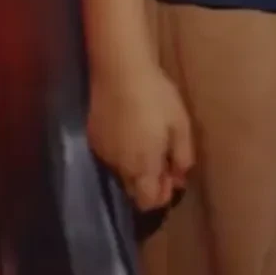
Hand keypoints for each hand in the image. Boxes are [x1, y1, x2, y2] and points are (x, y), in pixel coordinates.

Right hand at [87, 63, 194, 211]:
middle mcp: (119, 167)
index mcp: (143, 167)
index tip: (171, 178)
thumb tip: (180, 178)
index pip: (147, 202)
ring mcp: (103, 154)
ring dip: (135, 167)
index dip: (161, 196)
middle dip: (148, 183)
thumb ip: (182, 156)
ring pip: (121, 174)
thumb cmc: (156, 97)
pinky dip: (121, 153)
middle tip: (162, 159)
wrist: (120, 71)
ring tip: (146, 142)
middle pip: (134, 191)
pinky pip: (109, 157)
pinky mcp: (93, 139)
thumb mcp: (180, 124)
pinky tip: (129, 132)